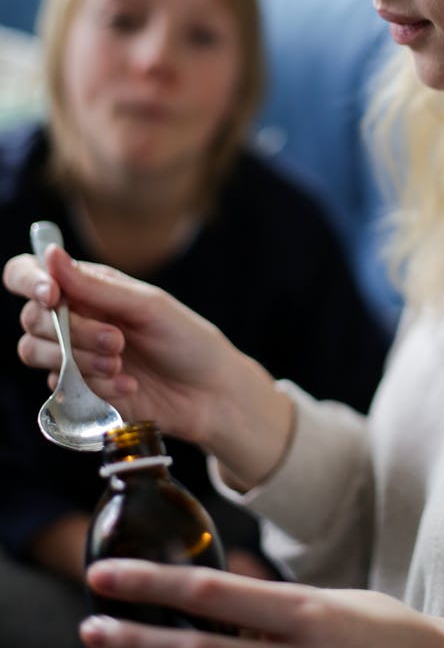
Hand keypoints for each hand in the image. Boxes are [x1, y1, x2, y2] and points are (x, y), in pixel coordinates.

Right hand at [3, 246, 292, 483]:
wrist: (210, 393)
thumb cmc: (187, 340)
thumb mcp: (148, 306)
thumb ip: (96, 286)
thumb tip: (52, 254)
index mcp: (89, 287)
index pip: (29, 274)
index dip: (29, 282)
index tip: (51, 297)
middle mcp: (75, 318)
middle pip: (31, 318)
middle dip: (71, 332)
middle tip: (117, 342)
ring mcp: (74, 355)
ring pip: (34, 352)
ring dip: (77, 360)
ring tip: (120, 364)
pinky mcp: (79, 390)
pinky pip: (59, 387)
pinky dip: (94, 386)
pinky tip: (128, 386)